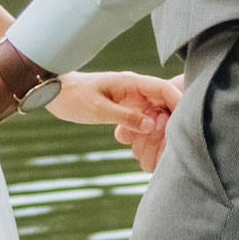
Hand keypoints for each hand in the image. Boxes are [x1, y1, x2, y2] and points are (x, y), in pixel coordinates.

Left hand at [49, 71, 181, 173]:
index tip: (184, 123)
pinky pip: (143, 123)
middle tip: (168, 149)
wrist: (54, 93)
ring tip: (156, 157)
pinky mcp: (126, 111)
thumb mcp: (98, 109)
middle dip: (169, 126)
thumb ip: (126, 117)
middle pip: (163, 106)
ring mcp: (132, 101)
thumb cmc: (74, 96)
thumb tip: (152, 126)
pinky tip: (144, 152)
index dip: (177, 103)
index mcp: (131, 83)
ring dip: (158, 135)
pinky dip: (145, 137)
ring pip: (155, 118)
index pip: (163, 89)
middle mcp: (136, 91)